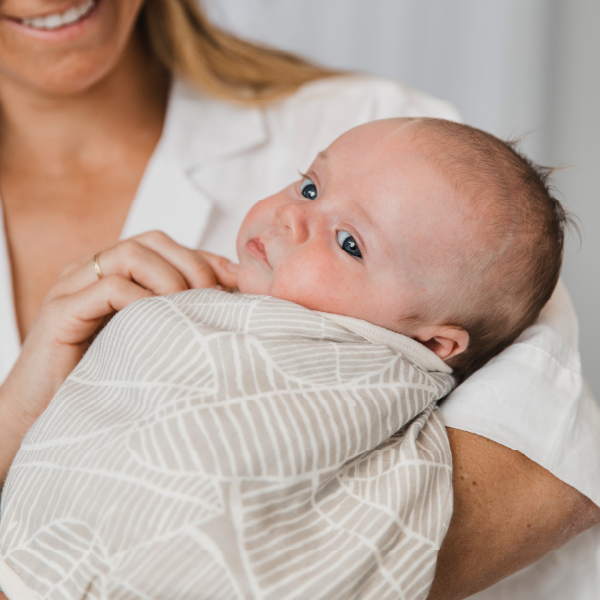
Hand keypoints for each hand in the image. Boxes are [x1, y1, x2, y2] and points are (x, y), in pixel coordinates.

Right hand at [0, 231, 237, 481]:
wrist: (44, 423)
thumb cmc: (107, 384)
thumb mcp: (153, 342)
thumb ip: (181, 316)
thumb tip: (236, 304)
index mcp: (116, 276)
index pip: (169, 247)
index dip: (207, 260)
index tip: (239, 286)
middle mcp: (93, 273)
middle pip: (152, 241)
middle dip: (194, 265)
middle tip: (216, 301)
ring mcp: (74, 288)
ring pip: (131, 254)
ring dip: (171, 279)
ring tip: (189, 313)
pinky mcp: (61, 313)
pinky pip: (108, 287)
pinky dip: (142, 300)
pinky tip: (160, 325)